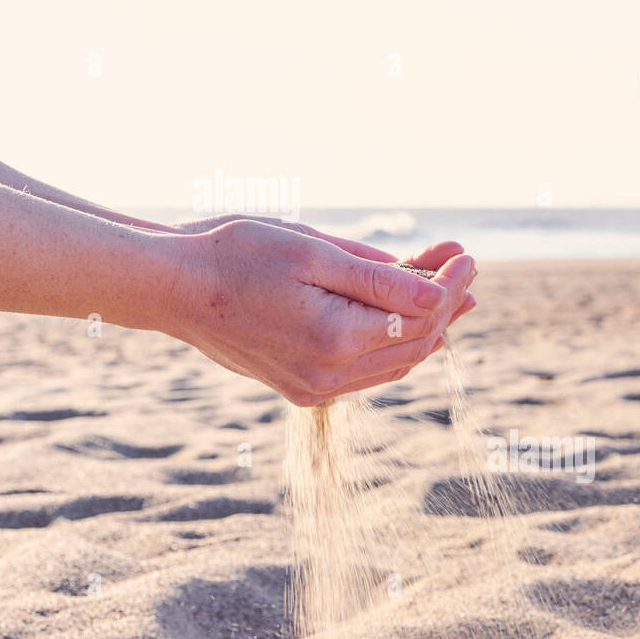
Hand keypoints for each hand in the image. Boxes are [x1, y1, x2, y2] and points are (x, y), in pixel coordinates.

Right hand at [170, 219, 475, 405]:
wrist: (174, 288)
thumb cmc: (236, 255)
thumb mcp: (311, 250)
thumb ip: (376, 276)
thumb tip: (436, 291)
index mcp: (334, 338)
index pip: (420, 316)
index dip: (451, 284)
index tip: (465, 253)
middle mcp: (328, 375)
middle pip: (415, 345)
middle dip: (445, 303)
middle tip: (460, 265)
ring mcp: (313, 387)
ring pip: (394, 364)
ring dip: (425, 327)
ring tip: (446, 290)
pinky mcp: (301, 388)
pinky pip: (366, 373)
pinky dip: (392, 345)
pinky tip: (401, 318)